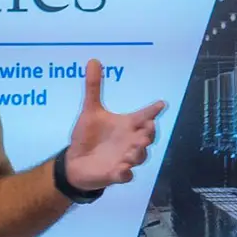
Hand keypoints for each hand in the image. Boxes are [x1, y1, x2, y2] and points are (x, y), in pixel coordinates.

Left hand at [65, 60, 165, 190]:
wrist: (75, 161)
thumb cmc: (87, 136)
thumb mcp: (90, 111)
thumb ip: (94, 87)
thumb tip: (93, 60)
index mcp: (127, 125)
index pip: (144, 115)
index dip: (153, 110)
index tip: (161, 103)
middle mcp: (130, 141)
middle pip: (147, 136)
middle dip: (149, 133)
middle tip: (146, 128)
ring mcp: (125, 158)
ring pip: (140, 156)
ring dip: (138, 153)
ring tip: (133, 148)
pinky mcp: (115, 174)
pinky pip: (124, 175)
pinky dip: (125, 173)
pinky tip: (122, 169)